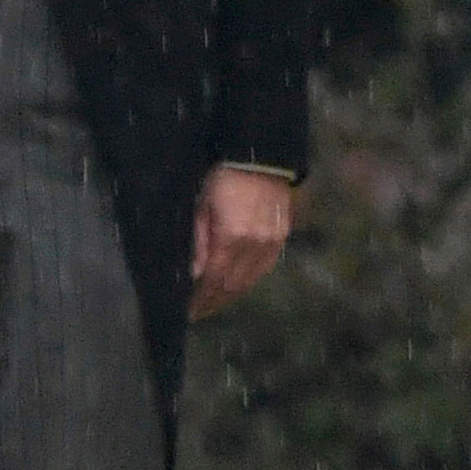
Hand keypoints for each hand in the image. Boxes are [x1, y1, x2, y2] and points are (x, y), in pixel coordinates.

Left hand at [191, 167, 294, 314]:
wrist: (260, 157)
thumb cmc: (222, 178)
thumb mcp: (202, 206)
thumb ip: (199, 242)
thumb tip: (195, 275)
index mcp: (232, 237)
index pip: (214, 279)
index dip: (201, 298)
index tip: (188, 311)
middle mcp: (255, 245)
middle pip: (233, 285)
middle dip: (214, 302)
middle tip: (198, 312)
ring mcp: (272, 243)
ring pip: (250, 281)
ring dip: (230, 296)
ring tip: (214, 304)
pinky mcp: (281, 238)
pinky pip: (263, 269)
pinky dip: (248, 282)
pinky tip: (236, 287)